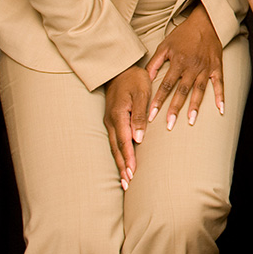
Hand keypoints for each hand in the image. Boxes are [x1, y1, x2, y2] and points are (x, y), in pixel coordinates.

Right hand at [104, 65, 151, 188]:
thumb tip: (138, 138)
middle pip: (117, 149)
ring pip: (114, 147)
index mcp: (119, 115)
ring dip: (120, 163)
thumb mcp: (141, 93)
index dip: (129, 158)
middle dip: (123, 167)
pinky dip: (118, 153)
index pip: (124, 142)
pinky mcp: (112, 121)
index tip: (133, 173)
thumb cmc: (134, 79)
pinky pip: (114, 141)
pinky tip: (122, 162)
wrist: (120, 68)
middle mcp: (112, 121)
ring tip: (125, 180)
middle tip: (127, 185)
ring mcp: (110, 121)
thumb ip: (140, 115)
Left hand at [144, 4, 223, 129]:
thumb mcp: (165, 45)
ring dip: (195, 106)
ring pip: (199, 90)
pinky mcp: (217, 67)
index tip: (151, 116)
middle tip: (169, 125)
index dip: (158, 100)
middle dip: (175, 109)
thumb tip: (144, 79)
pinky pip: (219, 84)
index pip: (166, 85)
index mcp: (178, 62)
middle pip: (182, 91)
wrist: (205, 22)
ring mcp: (206, 68)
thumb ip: (154, 63)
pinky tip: (221, 109)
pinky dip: (220, 96)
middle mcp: (192, 67)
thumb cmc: (183, 34)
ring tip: (191, 121)